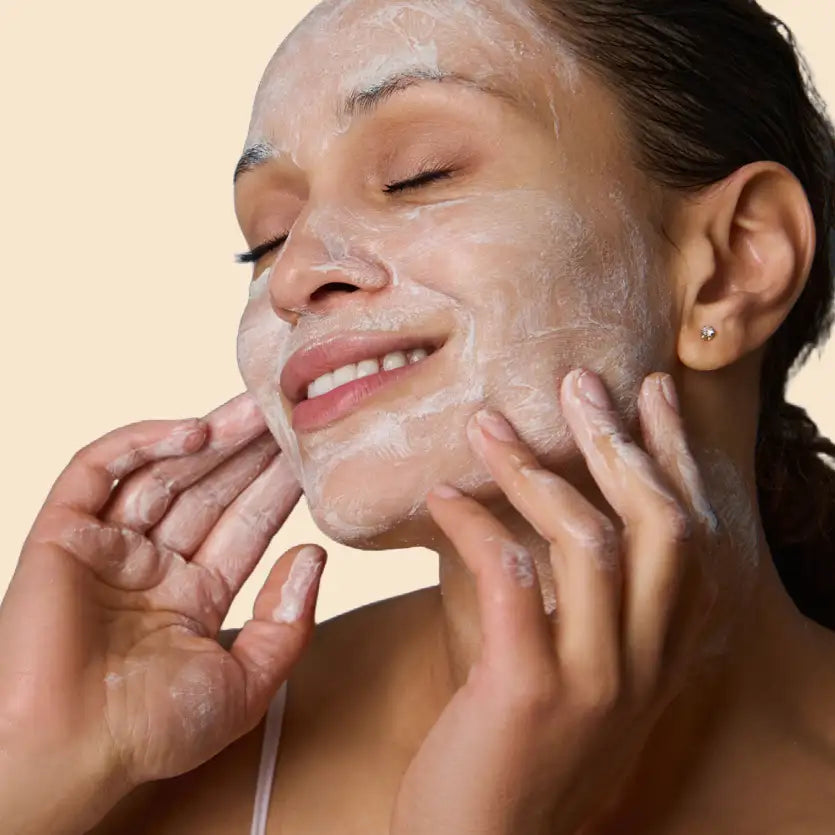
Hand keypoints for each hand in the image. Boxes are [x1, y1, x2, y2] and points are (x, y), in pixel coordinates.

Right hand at [0, 393, 325, 822]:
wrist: (67, 756)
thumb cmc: (151, 733)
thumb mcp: (246, 683)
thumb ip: (287, 624)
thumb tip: (314, 557)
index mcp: (194, 595)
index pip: (245, 526)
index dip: (277, 489)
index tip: (310, 456)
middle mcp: (152, 565)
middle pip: (209, 489)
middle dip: (248, 452)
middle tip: (286, 414)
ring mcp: (109, 546)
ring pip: (163, 472)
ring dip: (210, 437)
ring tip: (255, 410)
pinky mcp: (63, 534)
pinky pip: (98, 471)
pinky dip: (143, 443)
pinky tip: (194, 432)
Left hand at [390, 369, 720, 834]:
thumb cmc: (516, 756)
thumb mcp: (576, 682)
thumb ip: (586, 614)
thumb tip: (546, 524)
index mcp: (662, 658)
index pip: (693, 538)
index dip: (675, 457)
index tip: (652, 393)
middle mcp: (646, 666)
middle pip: (660, 524)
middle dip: (620, 441)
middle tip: (577, 381)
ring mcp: (594, 680)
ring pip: (590, 540)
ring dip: (534, 470)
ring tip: (485, 426)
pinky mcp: (529, 691)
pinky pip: (512, 578)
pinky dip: (476, 524)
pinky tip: (442, 498)